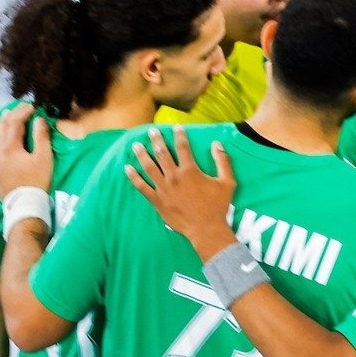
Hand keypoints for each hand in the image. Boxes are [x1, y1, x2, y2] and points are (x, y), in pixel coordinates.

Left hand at [0, 104, 53, 199]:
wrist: (24, 204)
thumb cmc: (36, 180)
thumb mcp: (44, 158)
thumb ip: (41, 137)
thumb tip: (39, 120)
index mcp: (11, 147)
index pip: (15, 123)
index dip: (23, 112)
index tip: (33, 106)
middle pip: (3, 128)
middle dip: (12, 115)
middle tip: (20, 107)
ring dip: (1, 125)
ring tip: (5, 116)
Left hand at [125, 127, 237, 254]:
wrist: (206, 229)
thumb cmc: (218, 206)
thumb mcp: (227, 182)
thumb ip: (223, 161)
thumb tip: (217, 144)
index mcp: (190, 171)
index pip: (183, 147)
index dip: (179, 135)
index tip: (176, 127)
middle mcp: (174, 177)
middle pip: (162, 154)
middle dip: (156, 140)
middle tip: (151, 132)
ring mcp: (163, 189)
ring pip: (149, 167)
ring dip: (142, 155)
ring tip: (135, 145)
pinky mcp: (157, 200)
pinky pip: (142, 187)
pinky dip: (134, 177)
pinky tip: (127, 169)